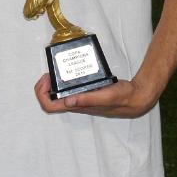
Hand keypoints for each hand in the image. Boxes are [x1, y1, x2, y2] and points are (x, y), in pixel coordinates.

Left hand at [33, 73, 158, 118]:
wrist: (135, 98)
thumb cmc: (122, 98)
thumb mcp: (105, 96)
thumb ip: (88, 99)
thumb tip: (67, 101)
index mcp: (77, 106)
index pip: (49, 106)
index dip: (41, 93)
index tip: (47, 78)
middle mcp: (76, 104)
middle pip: (50, 100)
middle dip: (44, 86)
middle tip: (49, 72)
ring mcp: (81, 99)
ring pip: (59, 94)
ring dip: (53, 83)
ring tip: (57, 69)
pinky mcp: (86, 93)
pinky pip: (70, 88)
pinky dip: (66, 80)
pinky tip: (71, 70)